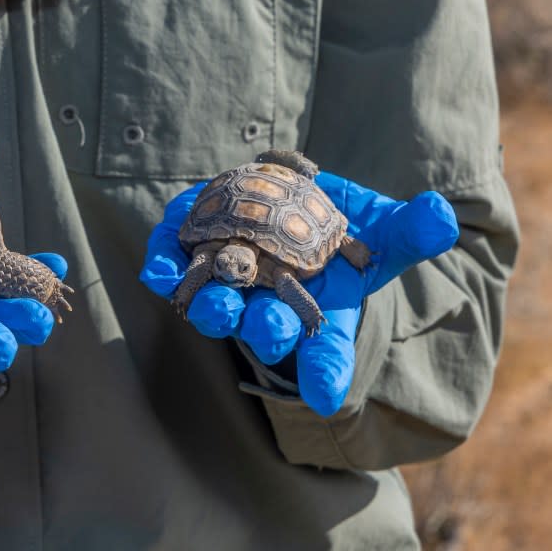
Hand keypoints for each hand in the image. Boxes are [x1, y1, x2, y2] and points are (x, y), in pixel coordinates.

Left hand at [139, 173, 457, 415]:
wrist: (290, 203)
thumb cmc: (344, 230)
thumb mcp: (383, 233)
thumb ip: (408, 233)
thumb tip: (441, 217)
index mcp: (319, 313)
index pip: (325, 351)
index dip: (325, 372)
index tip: (324, 395)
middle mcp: (270, 308)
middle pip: (265, 329)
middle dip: (263, 329)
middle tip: (263, 327)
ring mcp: (230, 285)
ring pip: (217, 305)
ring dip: (212, 305)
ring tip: (207, 302)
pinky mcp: (196, 252)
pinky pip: (175, 269)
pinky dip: (165, 268)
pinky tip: (157, 268)